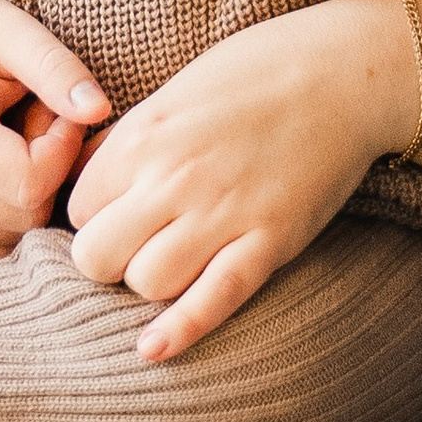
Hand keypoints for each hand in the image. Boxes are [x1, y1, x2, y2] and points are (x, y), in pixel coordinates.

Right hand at [0, 0, 109, 263]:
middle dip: (49, 169)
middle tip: (35, 120)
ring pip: (19, 233)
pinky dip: (13, 211)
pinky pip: (0, 245)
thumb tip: (99, 111)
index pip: (31, 183)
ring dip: (32, 191)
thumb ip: (56, 67)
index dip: (62, 148)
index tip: (56, 108)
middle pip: (28, 213)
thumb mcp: (10, 30)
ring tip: (13, 140)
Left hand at [65, 0, 421, 359]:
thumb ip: (128, 139)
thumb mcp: (176, 92)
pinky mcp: (269, 241)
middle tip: (135, 246)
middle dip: (107, 259)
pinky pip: (212, 299)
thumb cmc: (257, 71)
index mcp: (143, 135)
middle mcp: (172, 177)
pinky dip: (178, 332)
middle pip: (96, 255)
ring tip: (172, 263)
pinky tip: (153, 349)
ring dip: (150, 282)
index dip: (94, 217)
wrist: (344, 72)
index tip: (118, 214)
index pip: (77, 207)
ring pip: (146, 283)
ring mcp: (222, 212)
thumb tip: (82, 176)